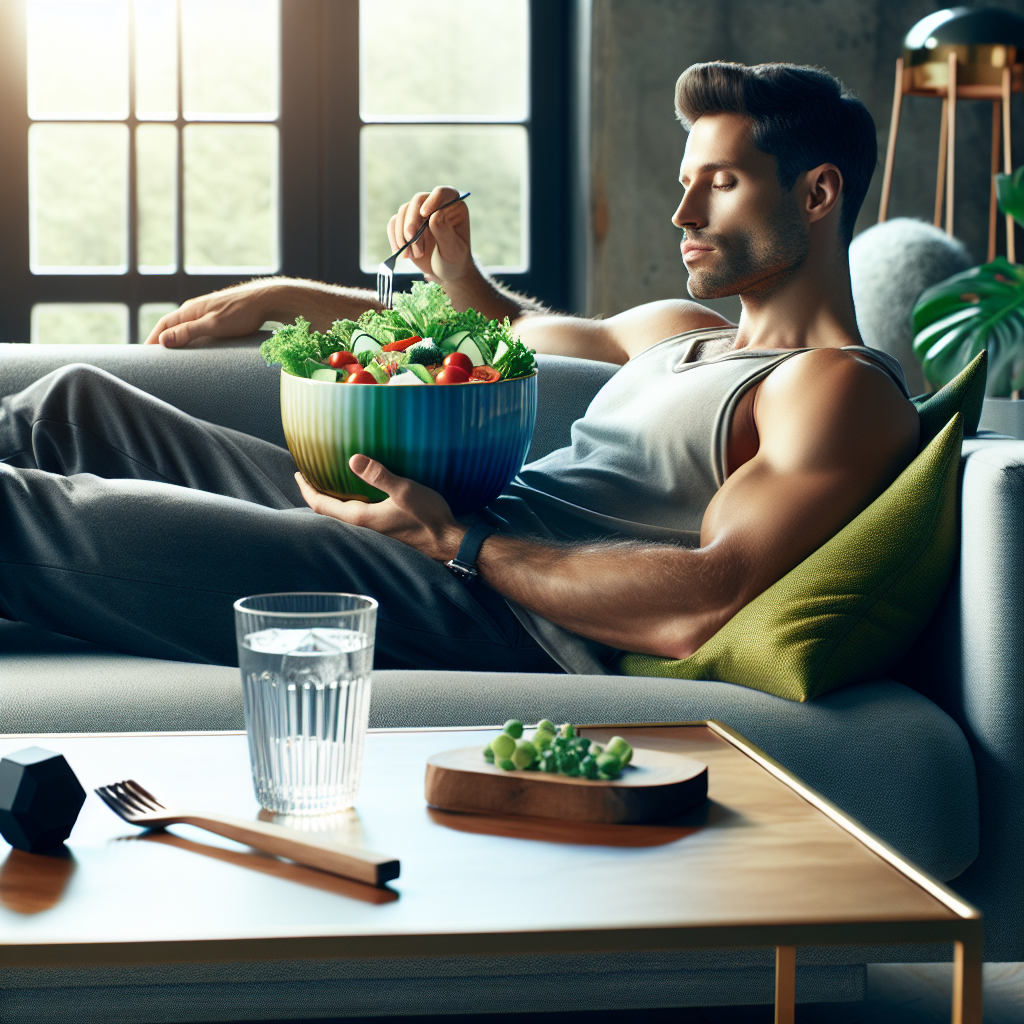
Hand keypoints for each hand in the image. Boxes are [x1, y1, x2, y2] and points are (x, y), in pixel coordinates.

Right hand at [144, 282, 276, 346]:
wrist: (266, 300)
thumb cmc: (242, 313)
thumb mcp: (213, 325)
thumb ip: (189, 332)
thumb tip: (163, 341)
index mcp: (190, 310)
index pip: (164, 325)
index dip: (153, 340)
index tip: (144, 355)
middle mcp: (196, 308)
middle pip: (172, 325)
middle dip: (162, 340)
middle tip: (153, 358)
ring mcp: (208, 311)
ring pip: (185, 326)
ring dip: (176, 338)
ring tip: (171, 354)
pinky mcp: (219, 315)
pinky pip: (198, 327)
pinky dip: (191, 337)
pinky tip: (195, 345)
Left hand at [295, 455, 464, 561]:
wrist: (448, 542)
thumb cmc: (429, 517)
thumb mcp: (406, 491)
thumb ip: (380, 475)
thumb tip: (352, 459)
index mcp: (362, 517)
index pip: (322, 505)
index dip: (307, 489)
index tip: (298, 473)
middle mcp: (364, 527)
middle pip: (328, 511)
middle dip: (316, 493)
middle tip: (309, 475)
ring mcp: (374, 531)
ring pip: (342, 515)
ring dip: (332, 499)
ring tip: (328, 482)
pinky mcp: (384, 530)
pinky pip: (356, 516)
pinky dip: (348, 503)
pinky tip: (357, 493)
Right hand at [387, 186, 471, 284]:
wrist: (444, 272)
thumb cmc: (454, 261)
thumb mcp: (454, 251)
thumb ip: (445, 233)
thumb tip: (436, 214)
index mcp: (453, 207)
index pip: (442, 193)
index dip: (432, 200)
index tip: (424, 214)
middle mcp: (435, 205)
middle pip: (417, 201)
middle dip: (412, 222)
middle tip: (410, 240)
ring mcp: (419, 214)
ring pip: (403, 212)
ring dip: (404, 234)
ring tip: (413, 255)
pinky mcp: (406, 224)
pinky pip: (394, 223)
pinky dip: (395, 238)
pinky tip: (402, 253)